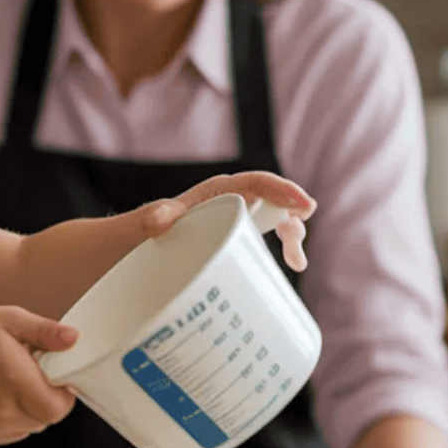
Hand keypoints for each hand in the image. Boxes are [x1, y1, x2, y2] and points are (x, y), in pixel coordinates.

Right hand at [0, 306, 76, 445]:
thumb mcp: (9, 319)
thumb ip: (45, 331)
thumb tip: (74, 338)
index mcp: (13, 378)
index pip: (58, 407)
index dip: (64, 393)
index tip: (55, 374)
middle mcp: (2, 409)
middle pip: (47, 417)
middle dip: (48, 397)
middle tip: (32, 373)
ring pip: (33, 426)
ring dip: (33, 407)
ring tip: (13, 382)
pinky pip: (16, 431)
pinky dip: (17, 416)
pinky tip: (1, 395)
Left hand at [140, 171, 317, 270]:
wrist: (143, 244)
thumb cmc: (150, 228)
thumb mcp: (151, 221)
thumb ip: (155, 217)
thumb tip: (158, 220)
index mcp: (219, 191)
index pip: (257, 183)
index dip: (283, 191)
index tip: (305, 206)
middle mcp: (234, 200)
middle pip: (273, 200)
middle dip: (293, 213)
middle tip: (300, 235)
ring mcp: (240, 218)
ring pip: (276, 218)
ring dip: (292, 234)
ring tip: (297, 262)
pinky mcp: (240, 235)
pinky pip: (269, 235)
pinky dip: (285, 246)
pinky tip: (296, 264)